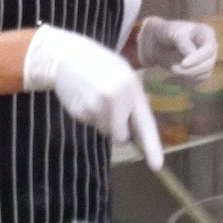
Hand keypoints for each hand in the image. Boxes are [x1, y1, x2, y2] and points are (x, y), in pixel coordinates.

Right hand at [23, 25, 163, 170]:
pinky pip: (90, 126)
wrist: (66, 56)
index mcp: (132, 88)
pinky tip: (85, 98)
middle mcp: (116, 100)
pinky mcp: (81, 113)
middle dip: (118, 132)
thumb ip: (133, 99)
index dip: (151, 146)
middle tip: (111, 109)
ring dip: (103, 122)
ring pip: (105, 132)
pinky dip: (89, 116)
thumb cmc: (100, 64)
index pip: (145, 124)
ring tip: (96, 97)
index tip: (156, 165)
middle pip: (121, 138)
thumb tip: (137, 130)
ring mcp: (97, 108)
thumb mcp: (124, 74)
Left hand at [137, 17, 217, 79]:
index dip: (197, 58)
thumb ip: (183, 43)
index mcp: (206, 32)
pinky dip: (185, 81)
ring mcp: (208, 60)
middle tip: (173, 68)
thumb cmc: (167, 34)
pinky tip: (173, 77)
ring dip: (187, 76)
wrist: (160, 43)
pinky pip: (198, 81)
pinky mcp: (202, 71)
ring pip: (204, 75)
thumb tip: (192, 55)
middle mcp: (211, 46)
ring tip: (172, 68)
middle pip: (208, 64)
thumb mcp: (174, 34)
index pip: (208, 49)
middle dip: (191, 69)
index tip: (183, 64)